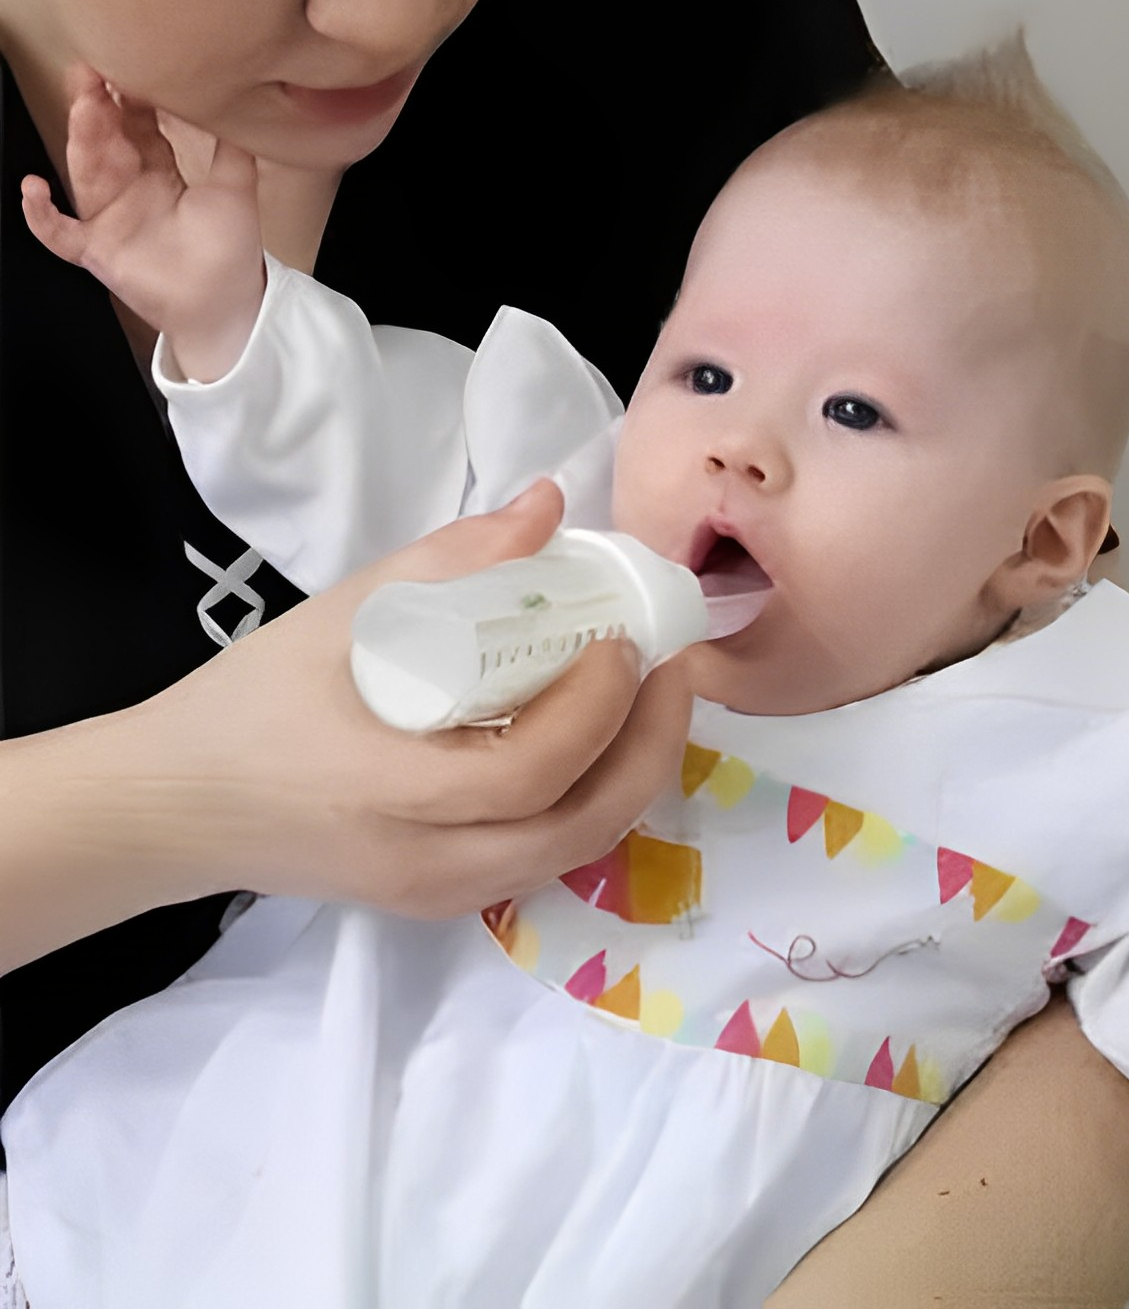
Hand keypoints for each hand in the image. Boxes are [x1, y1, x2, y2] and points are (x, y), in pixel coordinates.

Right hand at [0, 480, 693, 970]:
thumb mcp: (341, 613)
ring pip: (573, 854)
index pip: (534, 768)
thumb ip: (451, 558)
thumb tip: (549, 503)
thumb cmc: (250, 701)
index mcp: (391, 791)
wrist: (175, 805)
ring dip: (632, 779)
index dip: (600, 705)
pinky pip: (543, 863)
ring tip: (652, 703)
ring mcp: (436, 894)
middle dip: (649, 746)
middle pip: (580, 827)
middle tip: (674, 670)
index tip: (625, 638)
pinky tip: (603, 748)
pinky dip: (592, 807)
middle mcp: (426, 862)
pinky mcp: (438, 904)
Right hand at [19, 64, 264, 380]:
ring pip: (85, 172)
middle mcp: (129, 190)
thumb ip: (232, 150)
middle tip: (94, 74)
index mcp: (159, 173)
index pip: (137, 127)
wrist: (227, 306)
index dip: (132, 100)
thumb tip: (235, 107)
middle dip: (98, 109)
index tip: (130, 68)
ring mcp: (108, 219)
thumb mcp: (235, 190)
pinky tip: (33, 188)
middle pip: (106, 142)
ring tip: (82, 108)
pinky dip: (41, 214)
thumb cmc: (230, 251)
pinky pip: (58, 233)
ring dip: (81, 140)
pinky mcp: (96, 251)